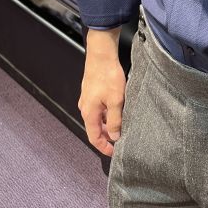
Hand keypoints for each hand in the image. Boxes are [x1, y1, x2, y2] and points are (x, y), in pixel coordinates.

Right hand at [78, 27, 124, 155]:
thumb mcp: (116, 101)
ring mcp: (87, 99)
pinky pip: (98, 108)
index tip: (115, 153)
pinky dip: (106, 114)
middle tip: (121, 140)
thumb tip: (114, 137)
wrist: (101, 55)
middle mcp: (85, 108)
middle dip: (106, 137)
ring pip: (97, 118)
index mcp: (89, 113)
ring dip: (107, 124)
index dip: (104, 147)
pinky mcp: (91, 91)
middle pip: (95, 129)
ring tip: (122, 126)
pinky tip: (118, 110)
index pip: (94, 138)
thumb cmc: (108, 76)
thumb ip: (114, 121)